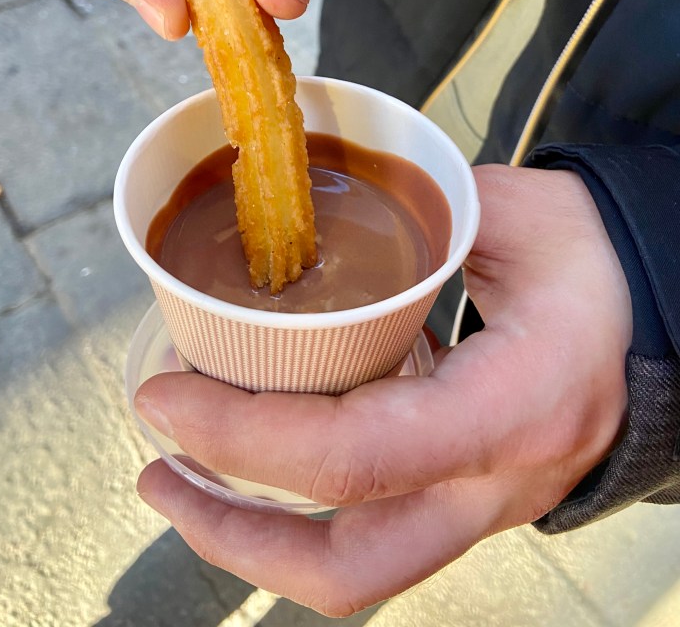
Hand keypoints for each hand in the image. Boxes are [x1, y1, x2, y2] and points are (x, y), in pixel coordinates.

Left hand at [134, 165, 631, 615]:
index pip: (357, 455)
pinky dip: (296, 512)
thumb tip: (311, 220)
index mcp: (513, 405)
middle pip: (348, 565)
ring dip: (253, 539)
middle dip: (231, 532)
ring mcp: (481, 506)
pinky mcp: (464, 499)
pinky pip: (370, 536)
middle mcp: (495, 483)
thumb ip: (417, 213)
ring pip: (356, 572)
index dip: (243, 438)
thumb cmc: (591, 259)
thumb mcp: (514, 212)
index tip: (165, 394)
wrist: (652, 318)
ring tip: (178, 480)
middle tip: (155, 471)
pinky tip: (251, 462)